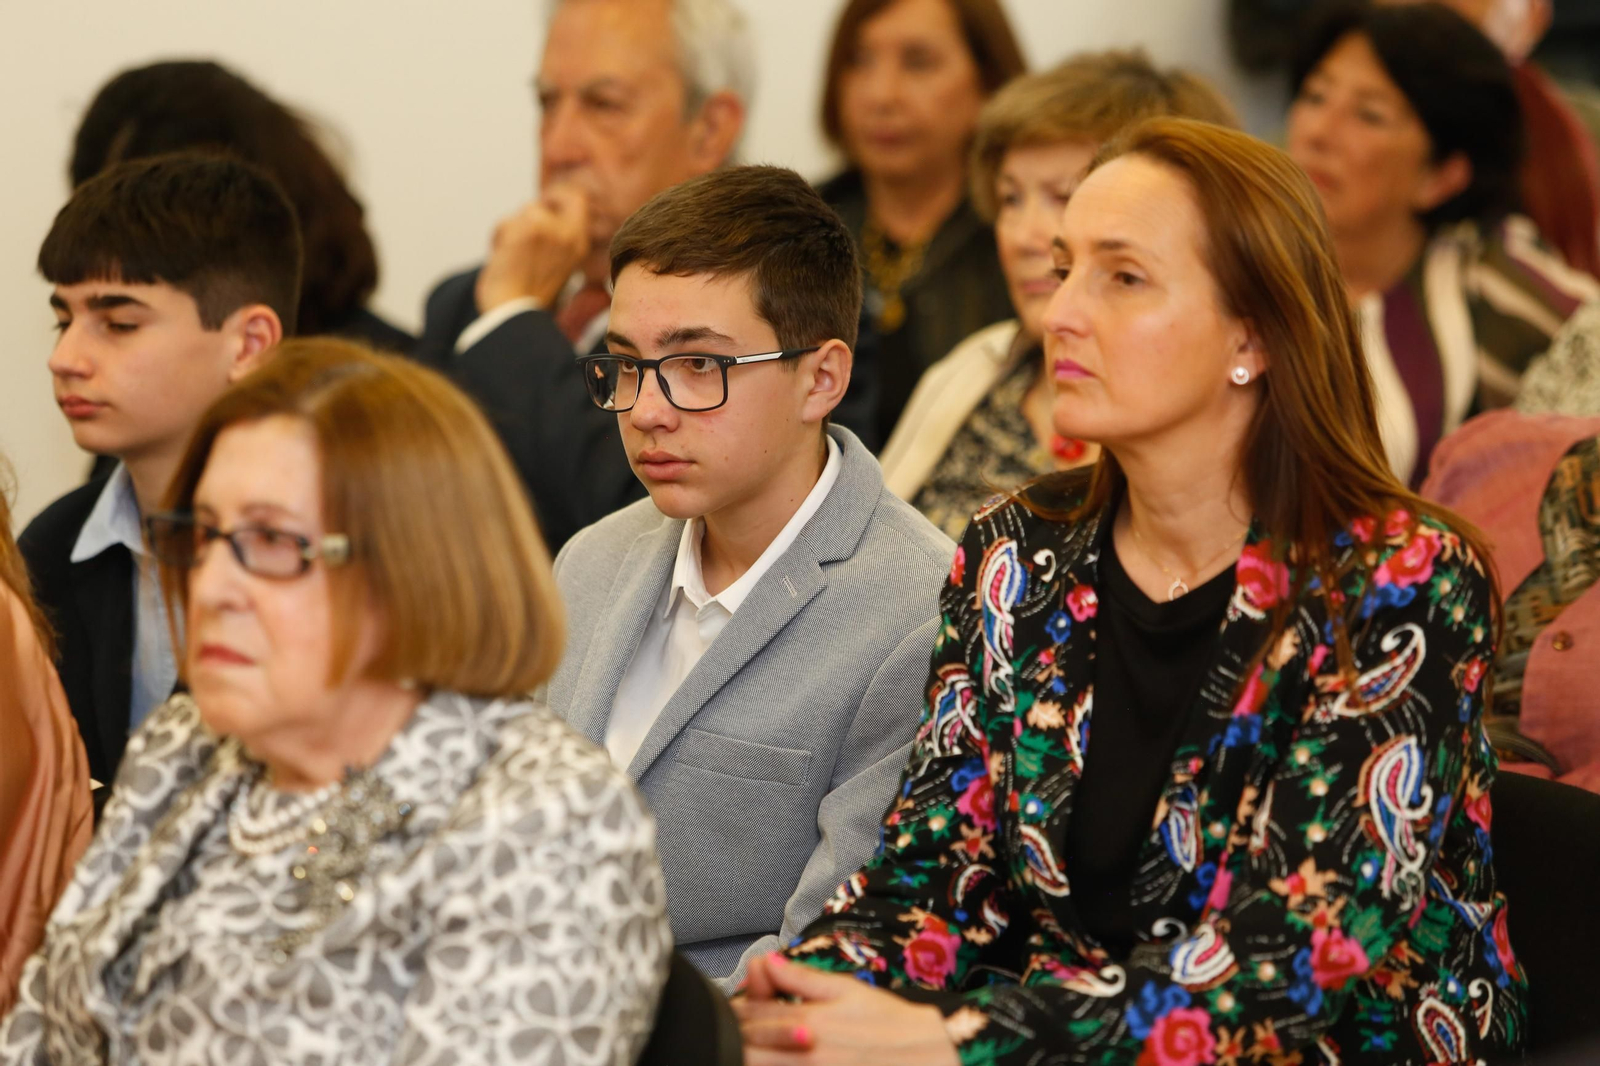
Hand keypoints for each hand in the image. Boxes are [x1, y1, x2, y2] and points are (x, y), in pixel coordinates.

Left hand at [475, 184, 590, 312]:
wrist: (515, 314)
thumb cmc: (529, 296)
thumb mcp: (556, 265)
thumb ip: (556, 238)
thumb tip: (541, 208)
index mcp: (579, 244)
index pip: (577, 199)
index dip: (557, 197)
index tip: (543, 208)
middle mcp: (571, 234)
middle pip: (546, 200)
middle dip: (529, 215)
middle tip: (520, 239)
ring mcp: (552, 229)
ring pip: (524, 211)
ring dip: (511, 230)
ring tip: (512, 256)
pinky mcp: (530, 228)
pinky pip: (506, 223)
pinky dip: (499, 238)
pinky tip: (502, 257)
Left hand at [732, 954, 959, 1065]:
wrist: (929, 1056)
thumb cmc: (889, 1022)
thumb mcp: (846, 990)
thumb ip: (802, 979)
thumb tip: (766, 960)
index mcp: (809, 1022)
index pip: (754, 1016)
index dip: (736, 1013)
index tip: (730, 1011)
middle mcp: (805, 1053)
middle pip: (748, 1049)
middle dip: (736, 1040)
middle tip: (729, 1034)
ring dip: (749, 1057)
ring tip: (743, 1050)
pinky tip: (772, 1062)